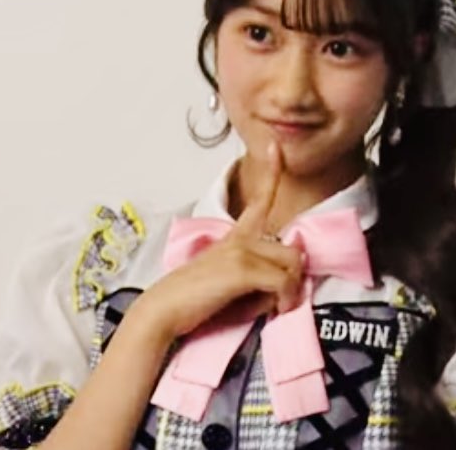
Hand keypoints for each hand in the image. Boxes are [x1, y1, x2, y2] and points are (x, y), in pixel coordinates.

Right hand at [127, 142, 303, 342]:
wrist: (163, 311)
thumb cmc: (194, 303)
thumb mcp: (229, 285)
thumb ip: (256, 279)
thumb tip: (282, 288)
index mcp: (235, 238)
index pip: (259, 201)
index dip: (271, 171)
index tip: (274, 145)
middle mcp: (239, 238)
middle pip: (292, 251)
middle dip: (292, 279)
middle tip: (278, 300)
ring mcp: (241, 249)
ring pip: (292, 266)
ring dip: (289, 291)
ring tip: (272, 307)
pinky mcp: (243, 268)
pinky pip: (283, 282)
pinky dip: (284, 300)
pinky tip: (272, 310)